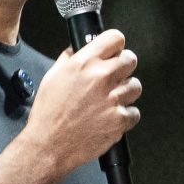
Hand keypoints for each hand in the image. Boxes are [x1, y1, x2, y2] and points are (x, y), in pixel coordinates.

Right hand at [23, 30, 141, 179]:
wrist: (49, 145)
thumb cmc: (48, 114)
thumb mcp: (53, 77)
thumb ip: (69, 59)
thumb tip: (79, 49)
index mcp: (85, 63)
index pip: (115, 38)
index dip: (115, 46)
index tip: (114, 52)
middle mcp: (101, 78)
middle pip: (130, 60)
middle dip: (123, 67)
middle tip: (113, 78)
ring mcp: (113, 99)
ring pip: (135, 86)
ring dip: (126, 91)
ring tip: (111, 100)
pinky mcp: (120, 119)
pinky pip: (134, 112)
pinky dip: (125, 116)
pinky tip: (110, 117)